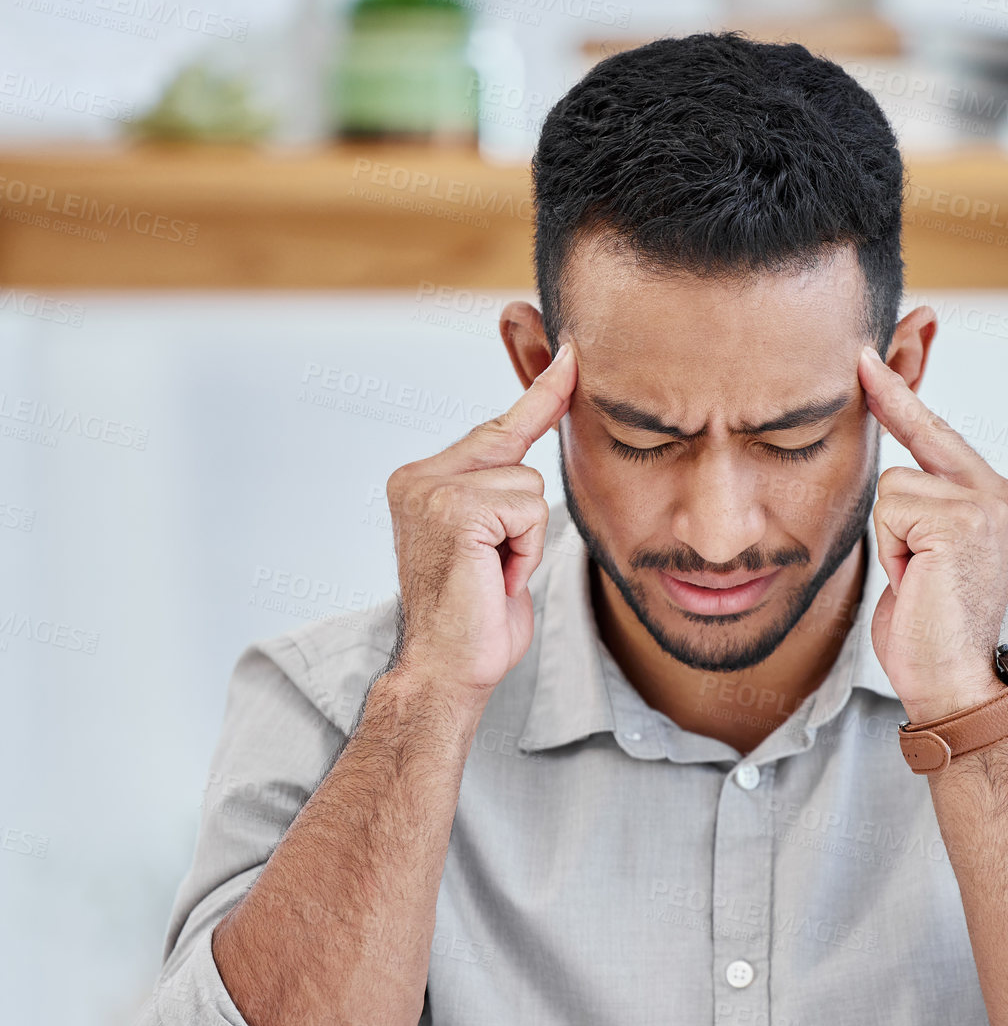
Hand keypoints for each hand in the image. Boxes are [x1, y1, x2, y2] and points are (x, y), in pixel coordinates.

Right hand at [384, 343, 575, 702]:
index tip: (570, 354)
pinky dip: (525, 550)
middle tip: (497, 568)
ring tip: (494, 576)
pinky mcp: (454, 509)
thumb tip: (532, 453)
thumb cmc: (477, 617)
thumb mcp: (494, 542)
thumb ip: (502, 494)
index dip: (539, 395)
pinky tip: (495, 578)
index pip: (495, 428)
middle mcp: (418, 477)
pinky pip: (529, 509)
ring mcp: (432, 490)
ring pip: (530, 485)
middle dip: (525, 515)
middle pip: (516, 454)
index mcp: (422, 480)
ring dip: (527, 540)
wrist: (448, 671)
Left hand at [859, 345, 1007, 725]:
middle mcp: (1002, 494)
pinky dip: (889, 547)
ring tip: (913, 575)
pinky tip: (914, 578)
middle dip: (893, 411)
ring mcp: (988, 505)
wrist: (950, 681)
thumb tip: (891, 458)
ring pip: (893, 483)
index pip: (941, 435)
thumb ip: (920, 500)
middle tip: (864, 365)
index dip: (904, 397)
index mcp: (998, 499)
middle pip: (921, 438)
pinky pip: (891, 507)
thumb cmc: (926, 625)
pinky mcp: (964, 520)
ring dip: (888, 535)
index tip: (872, 357)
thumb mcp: (922, 550)